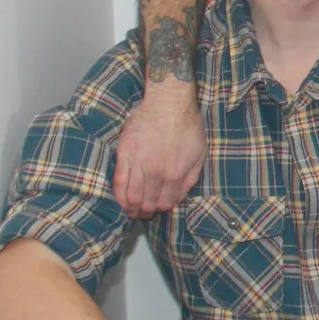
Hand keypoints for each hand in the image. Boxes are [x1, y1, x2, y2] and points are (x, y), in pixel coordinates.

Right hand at [113, 80, 205, 215]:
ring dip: (131, 208)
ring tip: (131, 213)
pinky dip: (119, 194)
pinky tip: (121, 201)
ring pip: (132, 195)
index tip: (159, 209)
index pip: (167, 201)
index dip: (163, 208)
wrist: (168, 103)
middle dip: (146, 212)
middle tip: (144, 215)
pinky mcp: (124, 155)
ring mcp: (139, 164)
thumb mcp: (199, 154)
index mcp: (175, 174)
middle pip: (148, 201)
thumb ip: (191, 178)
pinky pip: (119, 180)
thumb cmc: (187, 126)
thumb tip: (181, 196)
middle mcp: (156, 173)